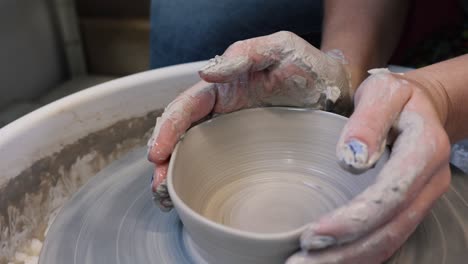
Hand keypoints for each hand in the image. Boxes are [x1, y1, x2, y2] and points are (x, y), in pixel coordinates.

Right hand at [147, 31, 352, 209]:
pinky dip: (202, 184)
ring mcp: (234, 137)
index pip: (186, 108)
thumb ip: (245, 55)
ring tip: (167, 201)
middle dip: (166, 161)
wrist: (335, 89)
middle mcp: (222, 115)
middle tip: (159, 187)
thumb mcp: (279, 49)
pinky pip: (220, 169)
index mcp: (222, 89)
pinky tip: (192, 202)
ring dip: (178, 178)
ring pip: (196, 156)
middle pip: (183, 137)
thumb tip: (206, 73)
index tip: (157, 153)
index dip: (168, 129)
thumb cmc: (308, 66)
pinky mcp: (248, 155)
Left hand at [287, 70, 450, 262]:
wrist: (423, 109)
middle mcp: (428, 182)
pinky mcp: (409, 207)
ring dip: (348, 259)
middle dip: (344, 252)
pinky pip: (388, 238)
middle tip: (300, 262)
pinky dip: (358, 253)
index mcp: (424, 149)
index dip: (354, 219)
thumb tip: (352, 158)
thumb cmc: (398, 98)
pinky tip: (331, 257)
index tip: (314, 232)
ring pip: (389, 241)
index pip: (390, 194)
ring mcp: (422, 199)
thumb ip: (368, 121)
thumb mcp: (383, 92)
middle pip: (389, 230)